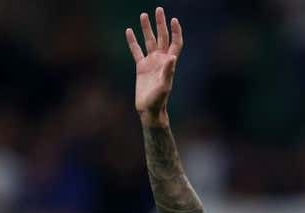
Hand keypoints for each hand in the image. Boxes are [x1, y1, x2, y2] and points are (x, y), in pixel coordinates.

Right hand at [125, 7, 182, 125]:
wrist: (149, 109)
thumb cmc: (159, 100)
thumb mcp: (164, 86)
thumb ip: (168, 71)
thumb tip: (172, 57)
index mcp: (169, 62)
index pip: (175, 42)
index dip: (175, 31)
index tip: (173, 20)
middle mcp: (161, 59)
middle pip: (162, 37)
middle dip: (161, 23)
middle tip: (159, 9)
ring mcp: (151, 62)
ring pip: (149, 41)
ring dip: (147, 28)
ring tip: (143, 15)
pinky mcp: (141, 67)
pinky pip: (136, 51)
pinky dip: (132, 41)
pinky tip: (129, 31)